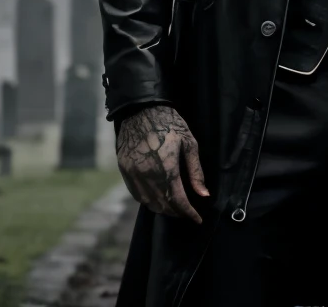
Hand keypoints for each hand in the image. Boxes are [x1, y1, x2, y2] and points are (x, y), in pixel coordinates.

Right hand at [115, 105, 208, 222]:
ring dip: (162, 208)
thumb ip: (196, 171)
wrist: (140, 108)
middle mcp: (147, 174)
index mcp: (166, 168)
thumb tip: (203, 194)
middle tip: (187, 212)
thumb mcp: (189, 143)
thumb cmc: (169, 123)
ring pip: (148, 202)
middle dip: (177, 212)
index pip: (178, 201)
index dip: (189, 213)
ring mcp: (133, 173)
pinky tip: (156, 198)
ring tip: (173, 207)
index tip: (197, 219)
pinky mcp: (124, 169)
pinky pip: (136, 194)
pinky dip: (147, 201)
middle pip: (163, 205)